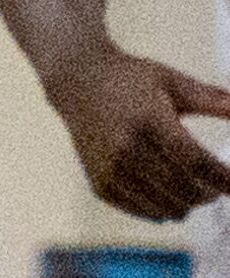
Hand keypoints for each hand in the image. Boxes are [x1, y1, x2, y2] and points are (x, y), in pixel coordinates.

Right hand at [46, 43, 229, 219]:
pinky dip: (164, 208)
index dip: (223, 178)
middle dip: (210, 193)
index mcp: (147, 119)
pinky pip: (146, 212)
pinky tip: (167, 191)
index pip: (195, 161)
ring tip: (193, 187)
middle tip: (216, 186)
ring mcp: (110, 169)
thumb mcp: (170, 80)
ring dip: (189, 203)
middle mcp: (125, 147)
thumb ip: (213, 99)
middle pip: (185, 189)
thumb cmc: (129, 79)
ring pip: (168, 207)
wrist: (75, 81)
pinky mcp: (100, 184)